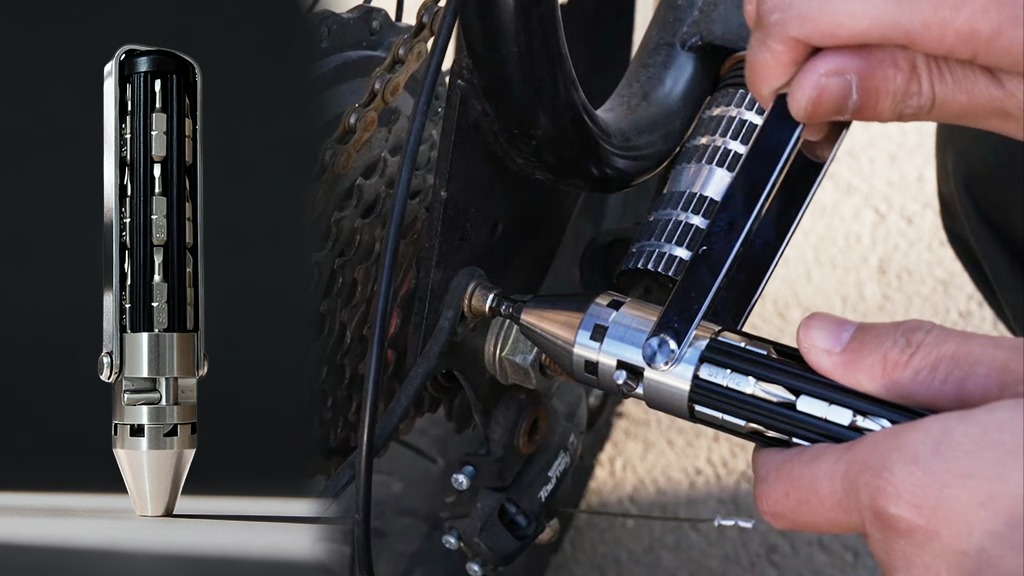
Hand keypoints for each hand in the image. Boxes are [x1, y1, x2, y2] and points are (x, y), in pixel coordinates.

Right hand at [743, 0, 1023, 140]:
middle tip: (810, 80)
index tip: (784, 99)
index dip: (775, 56)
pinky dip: (849, 2)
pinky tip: (869, 23)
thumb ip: (909, 86)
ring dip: (812, 7)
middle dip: (784, 27)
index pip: (812, 5)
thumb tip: (809, 90)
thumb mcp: (1021, 103)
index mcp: (978, 2)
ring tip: (840, 53)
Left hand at [753, 313, 1023, 574]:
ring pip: (911, 543)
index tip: (797, 421)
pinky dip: (976, 539)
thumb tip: (823, 343)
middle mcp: (922, 566)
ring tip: (998, 475)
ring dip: (941, 510)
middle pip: (857, 511)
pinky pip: (951, 566)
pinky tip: (1012, 506)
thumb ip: (908, 361)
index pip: (780, 487)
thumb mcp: (1015, 377)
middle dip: (894, 473)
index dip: (786, 448)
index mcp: (909, 495)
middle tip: (955, 439)